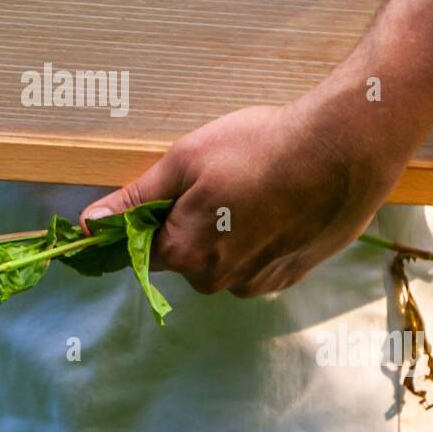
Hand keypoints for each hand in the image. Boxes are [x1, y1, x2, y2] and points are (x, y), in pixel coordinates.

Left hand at [79, 86, 412, 296]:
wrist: (343, 151)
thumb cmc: (260, 148)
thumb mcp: (185, 161)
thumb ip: (135, 199)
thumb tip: (89, 226)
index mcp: (184, 254)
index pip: (141, 251)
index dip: (146, 220)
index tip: (166, 194)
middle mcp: (218, 280)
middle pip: (184, 255)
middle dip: (190, 222)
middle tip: (218, 179)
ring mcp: (258, 282)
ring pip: (222, 259)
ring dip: (227, 231)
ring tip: (254, 188)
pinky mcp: (291, 276)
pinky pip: (257, 261)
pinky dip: (260, 237)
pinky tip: (278, 203)